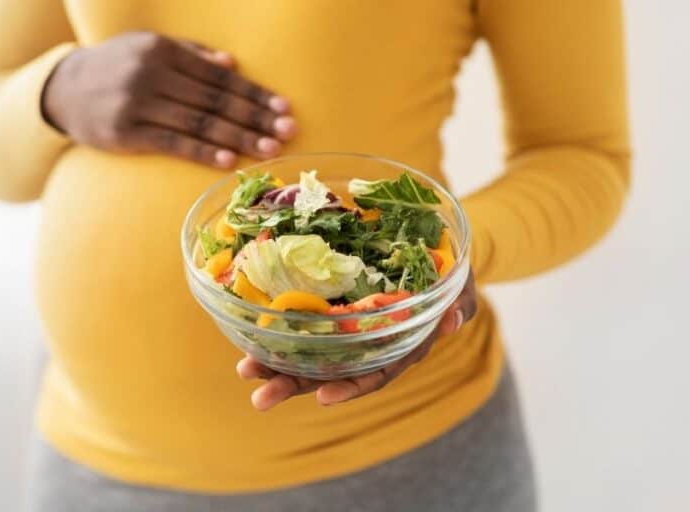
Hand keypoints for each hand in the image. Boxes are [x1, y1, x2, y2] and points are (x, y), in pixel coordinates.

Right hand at [41, 31, 295, 168]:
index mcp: (163, 51)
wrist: (64, 90)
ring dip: (238, 138)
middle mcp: (151, 75)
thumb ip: (190, 53)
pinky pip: (173, 144)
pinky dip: (203, 153)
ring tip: (268, 150)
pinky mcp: (126, 133)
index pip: (219, 77)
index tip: (284, 109)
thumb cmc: (117, 67)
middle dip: (255, 118)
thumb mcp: (148, 48)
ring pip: (198, 123)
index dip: (254, 94)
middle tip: (287, 132)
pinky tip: (229, 161)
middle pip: (214, 100)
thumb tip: (232, 65)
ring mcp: (137, 104)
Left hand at [236, 271, 477, 410]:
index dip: (349, 389)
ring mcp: (345, 330)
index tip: (322, 397)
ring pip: (307, 354)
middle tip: (259, 396)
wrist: (431, 253)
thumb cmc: (448, 277)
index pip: (374, 375)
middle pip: (329, 373)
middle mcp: (366, 347)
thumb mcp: (461, 288)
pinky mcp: (329, 310)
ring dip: (274, 365)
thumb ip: (460, 304)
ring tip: (245, 371)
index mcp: (398, 349)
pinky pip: (301, 324)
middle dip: (293, 386)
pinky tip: (248, 336)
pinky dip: (276, 332)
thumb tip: (453, 317)